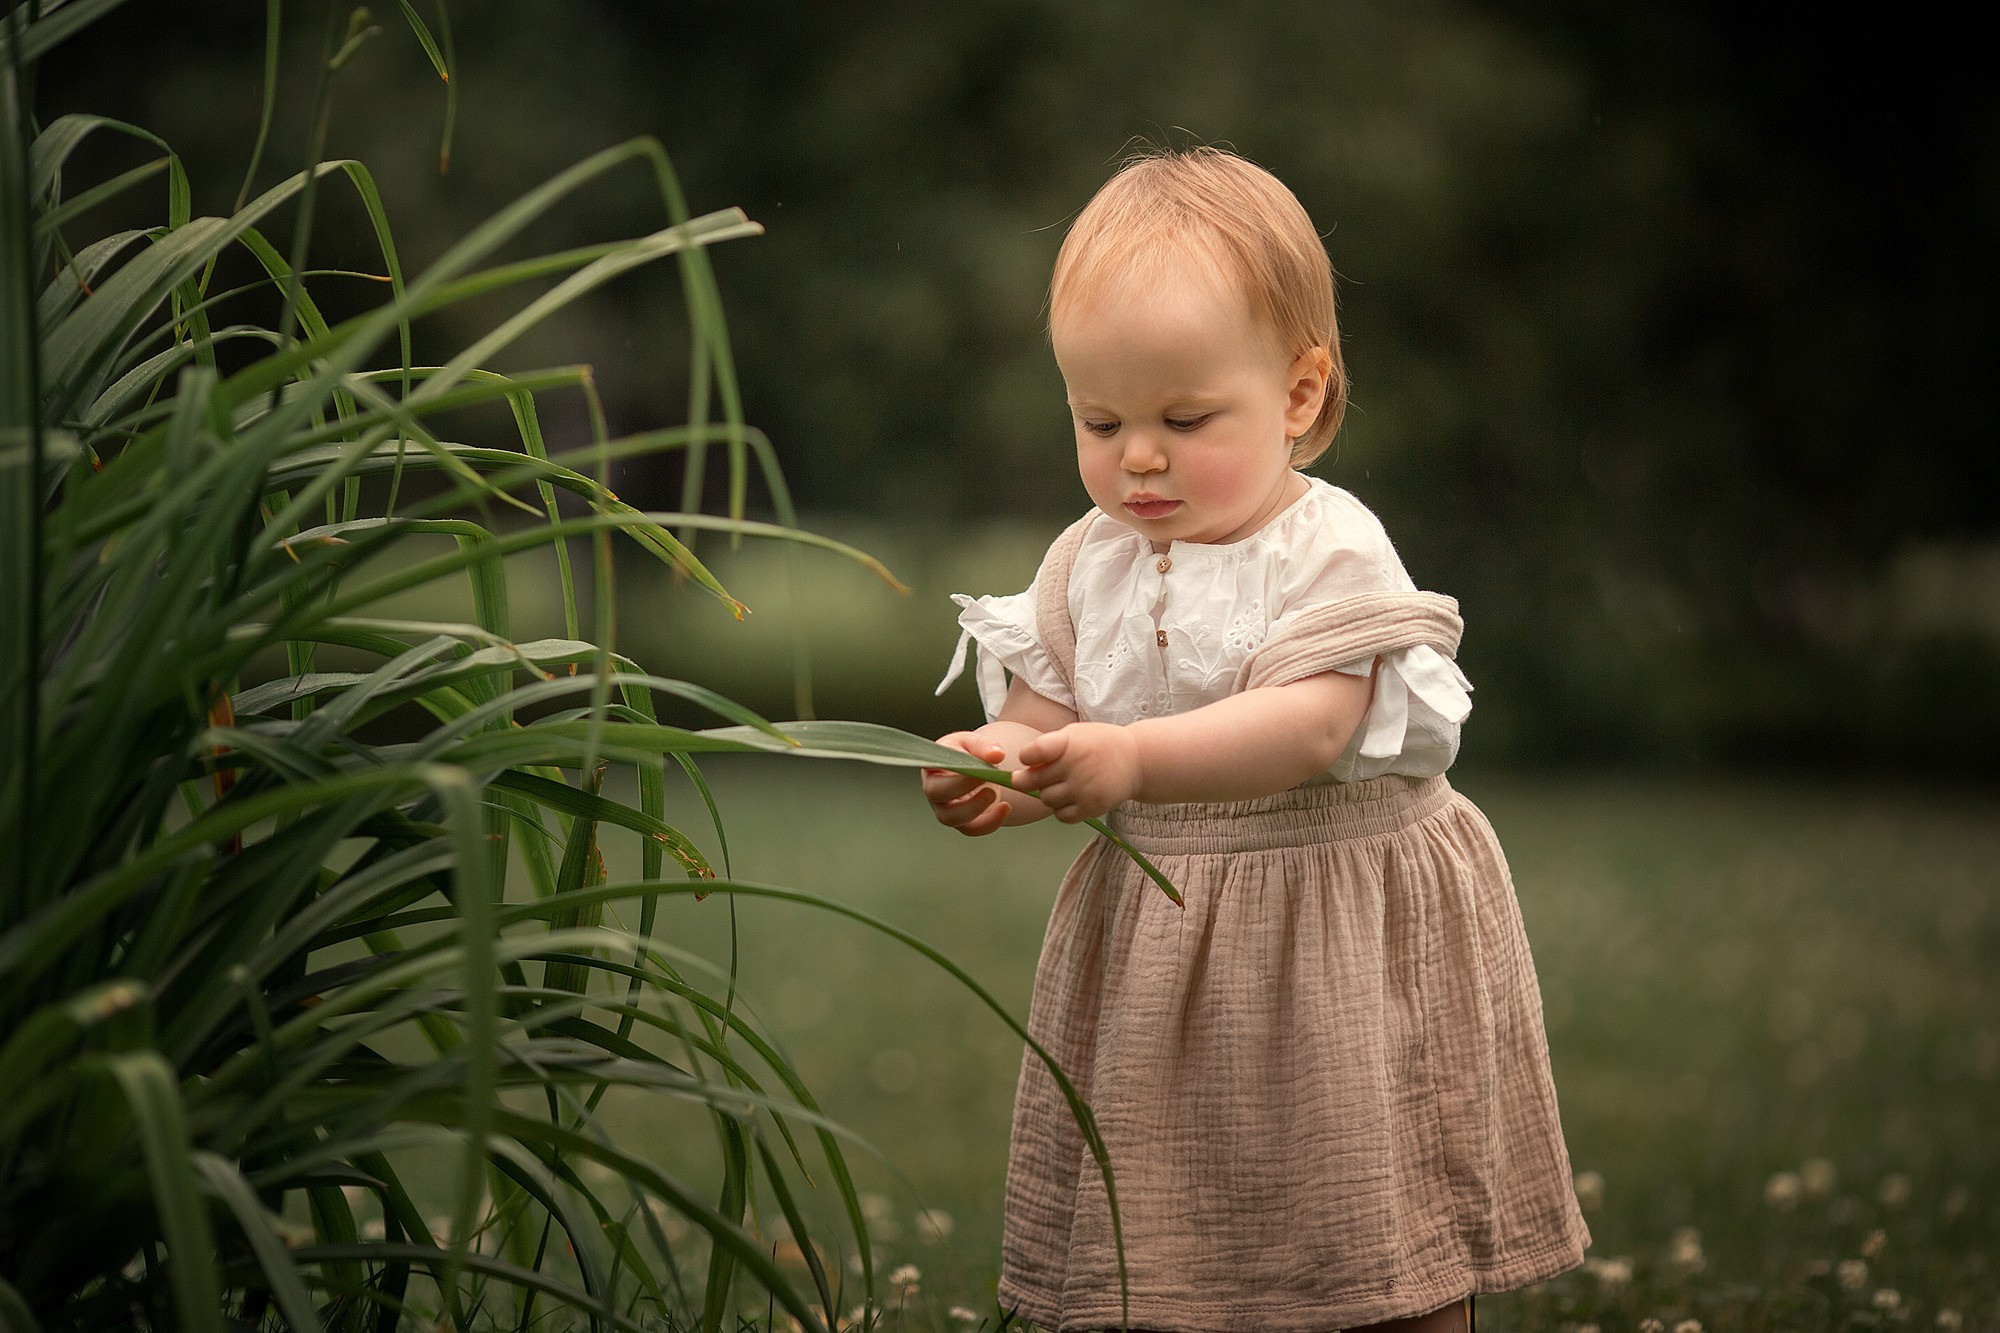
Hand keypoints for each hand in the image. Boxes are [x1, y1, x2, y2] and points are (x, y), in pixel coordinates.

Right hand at [921, 731, 1012, 836]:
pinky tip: (1004, 808)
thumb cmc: (968, 753)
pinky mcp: (962, 821)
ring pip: (952, 818)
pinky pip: (971, 829)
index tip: (978, 772)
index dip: (954, 778)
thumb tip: (996, 754)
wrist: (976, 768)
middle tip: (988, 785)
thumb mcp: (974, 743)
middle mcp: (934, 789)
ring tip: (995, 795)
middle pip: (937, 796)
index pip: (934, 772)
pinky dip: (989, 823)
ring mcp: (945, 808)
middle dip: (962, 790)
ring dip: (976, 810)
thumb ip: (984, 746)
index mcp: (932, 766)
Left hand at [1014, 722, 1140, 822]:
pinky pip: (1061, 816)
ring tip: (1061, 785)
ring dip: (1048, 794)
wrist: (1136, 760)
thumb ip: (1048, 747)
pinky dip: (1062, 809)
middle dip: (1027, 780)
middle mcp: (1075, 765)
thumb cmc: (1098, 744)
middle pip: (1031, 781)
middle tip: (1035, 778)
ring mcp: (1083, 788)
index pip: (1032, 753)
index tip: (1030, 759)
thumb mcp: (1075, 734)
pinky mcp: (1091, 807)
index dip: (1026, 758)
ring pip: (1045, 800)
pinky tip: (1071, 798)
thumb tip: (1022, 769)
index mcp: (1068, 743)